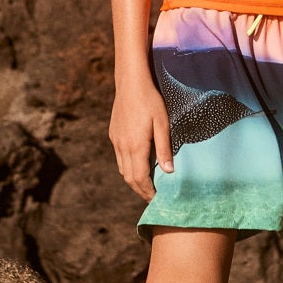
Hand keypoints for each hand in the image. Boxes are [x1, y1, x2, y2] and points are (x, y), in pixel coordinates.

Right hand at [109, 77, 173, 200]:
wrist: (130, 82)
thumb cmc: (150, 100)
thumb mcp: (163, 123)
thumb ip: (165, 148)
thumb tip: (169, 172)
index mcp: (135, 146)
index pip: (140, 178)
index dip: (148, 192)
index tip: (157, 199)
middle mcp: (122, 146)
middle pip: (129, 178)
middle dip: (141, 190)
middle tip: (153, 198)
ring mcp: (116, 141)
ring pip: (122, 170)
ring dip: (134, 181)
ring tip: (147, 186)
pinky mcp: (114, 135)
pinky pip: (120, 158)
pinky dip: (128, 168)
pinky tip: (138, 166)